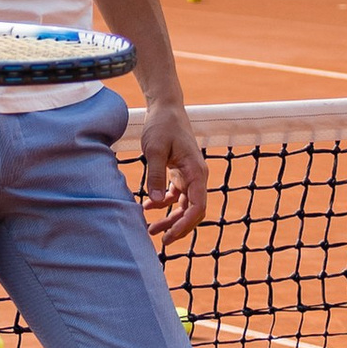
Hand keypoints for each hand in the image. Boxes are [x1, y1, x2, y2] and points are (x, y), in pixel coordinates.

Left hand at [136, 103, 206, 246]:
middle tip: (160, 239)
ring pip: (184, 205)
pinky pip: (176, 195)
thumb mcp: (155, 149)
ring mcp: (189, 175)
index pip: (198, 207)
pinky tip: (148, 207)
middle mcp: (197, 176)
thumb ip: (155, 175)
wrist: (166, 108)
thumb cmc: (162, 125)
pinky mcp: (180, 173)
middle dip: (178, 227)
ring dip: (170, 218)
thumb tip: (154, 202)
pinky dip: (164, 203)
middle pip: (192, 210)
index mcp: (197, 172)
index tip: (170, 237)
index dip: (185, 225)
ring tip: (151, 230)